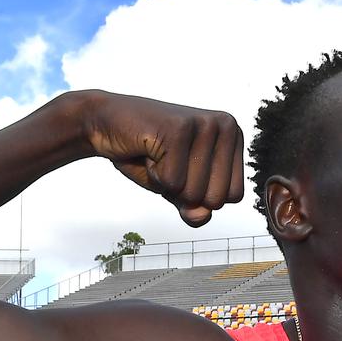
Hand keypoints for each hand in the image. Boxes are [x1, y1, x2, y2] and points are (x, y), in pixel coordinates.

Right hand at [82, 91, 244, 226]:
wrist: (107, 124)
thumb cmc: (148, 155)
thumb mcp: (178, 189)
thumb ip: (196, 208)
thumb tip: (203, 216)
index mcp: (234, 138)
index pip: (234, 196)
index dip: (200, 195)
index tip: (182, 168)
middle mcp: (227, 126)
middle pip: (216, 198)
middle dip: (184, 191)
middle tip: (168, 161)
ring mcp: (205, 124)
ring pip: (194, 192)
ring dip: (167, 181)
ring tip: (158, 153)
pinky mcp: (180, 127)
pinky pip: (172, 181)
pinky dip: (153, 174)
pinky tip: (148, 148)